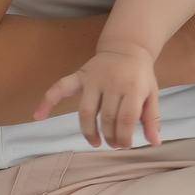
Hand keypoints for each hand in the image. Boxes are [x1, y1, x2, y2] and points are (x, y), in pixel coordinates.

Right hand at [34, 45, 160, 148]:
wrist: (127, 48)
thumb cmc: (141, 76)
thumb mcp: (152, 94)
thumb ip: (152, 118)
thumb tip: (156, 143)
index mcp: (133, 87)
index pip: (126, 119)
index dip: (124, 136)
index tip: (124, 145)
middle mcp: (112, 83)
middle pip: (107, 117)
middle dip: (109, 136)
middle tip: (112, 144)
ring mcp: (94, 79)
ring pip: (86, 111)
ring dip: (88, 131)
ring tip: (95, 142)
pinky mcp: (80, 76)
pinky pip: (61, 87)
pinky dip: (47, 100)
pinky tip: (38, 116)